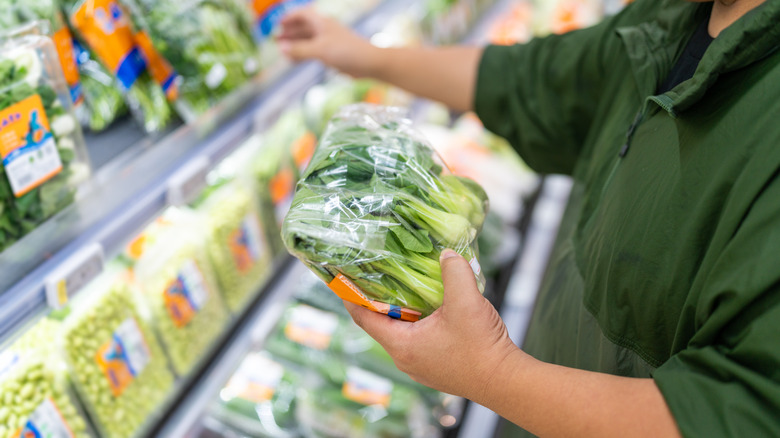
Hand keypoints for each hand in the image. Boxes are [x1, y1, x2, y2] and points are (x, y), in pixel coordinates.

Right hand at [278, 8, 378, 76]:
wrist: (369, 63)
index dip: (289, 17)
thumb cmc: (347, 52)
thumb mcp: (320, 50)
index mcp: (322, 23)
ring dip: (295, 44)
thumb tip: (281, 49)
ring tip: (282, 51)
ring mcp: (329, 42)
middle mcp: (324, 30)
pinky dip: (303, 54)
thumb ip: (300, 50)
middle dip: (289, 32)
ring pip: (307, 41)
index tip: (277, 24)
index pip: (302, 14)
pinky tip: (295, 61)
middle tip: (276, 40)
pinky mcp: (333, 54)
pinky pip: (313, 52)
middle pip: (303, 27)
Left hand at [343, 249, 520, 400]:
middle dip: (378, 300)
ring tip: (406, 287)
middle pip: (381, 325)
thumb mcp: (466, 301)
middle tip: (377, 274)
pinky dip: (417, 322)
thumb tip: (446, 254)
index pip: (363, 319)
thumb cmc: (481, 346)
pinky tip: (432, 308)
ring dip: (401, 311)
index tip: (340, 279)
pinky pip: (417, 341)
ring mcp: (420, 366)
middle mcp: (405, 359)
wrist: (506, 381)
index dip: (350, 297)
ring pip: (401, 333)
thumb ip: (454, 272)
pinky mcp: (436, 367)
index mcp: (402, 345)